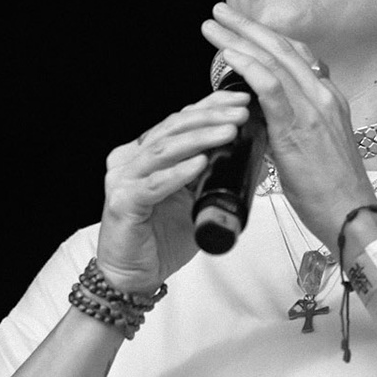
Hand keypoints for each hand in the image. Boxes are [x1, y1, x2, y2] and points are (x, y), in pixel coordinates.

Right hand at [95, 91, 248, 294]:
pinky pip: (153, 184)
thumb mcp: (195, 201)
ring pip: (164, 150)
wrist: (133, 277)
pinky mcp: (123, 203)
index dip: (209, 106)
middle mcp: (130, 160)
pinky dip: (178, 173)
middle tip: (240, 112)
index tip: (239, 100)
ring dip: (199, 139)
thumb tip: (253, 159)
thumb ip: (213, 178)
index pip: (179, 121)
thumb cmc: (160, 240)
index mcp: (145, 153)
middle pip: (172, 129)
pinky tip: (200, 163)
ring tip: (228, 132)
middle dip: (209, 117)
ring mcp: (124, 180)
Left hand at [200, 2, 375, 247]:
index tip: (243, 28)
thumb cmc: (332, 191)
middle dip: (247, 27)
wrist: (351, 215)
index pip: (296, 56)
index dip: (267, 38)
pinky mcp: (299, 128)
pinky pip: (271, 88)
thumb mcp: (316, 147)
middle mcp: (323, 96)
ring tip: (213, 26)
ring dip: (239, 39)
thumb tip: (264, 120)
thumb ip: (294, 125)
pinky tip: (229, 56)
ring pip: (274, 61)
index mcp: (328, 99)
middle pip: (282, 49)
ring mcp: (313, 109)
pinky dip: (249, 68)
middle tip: (219, 12)